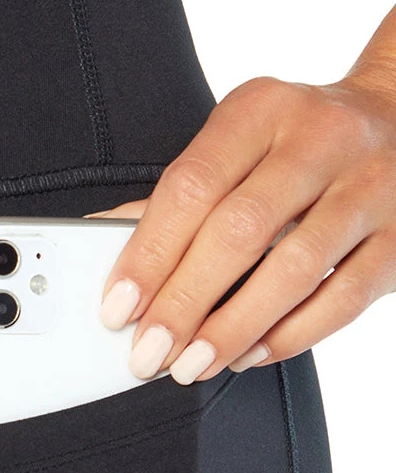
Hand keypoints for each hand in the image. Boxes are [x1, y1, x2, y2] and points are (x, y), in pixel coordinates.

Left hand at [92, 70, 395, 381]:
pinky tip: (250, 354)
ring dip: (235, 327)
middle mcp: (321, 139)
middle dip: (185, 302)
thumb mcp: (239, 143)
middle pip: (241, 230)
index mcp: (263, 108)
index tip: (119, 308)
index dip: (149, 254)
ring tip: (193, 364)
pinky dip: (290, 335)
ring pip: (296, 268)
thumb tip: (104, 246)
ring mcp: (370, 186)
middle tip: (150, 351)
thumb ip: (179, 197)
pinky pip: (343, 297)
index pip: (192, 185)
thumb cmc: (298, 144)